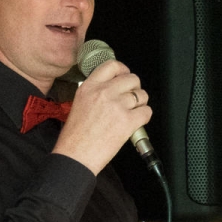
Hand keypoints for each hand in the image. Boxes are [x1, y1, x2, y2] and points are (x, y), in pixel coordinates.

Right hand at [52, 60, 151, 174]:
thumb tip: (113, 88)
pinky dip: (144, 116)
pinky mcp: (127, 121)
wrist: (75, 156)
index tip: (125, 76)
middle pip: (132, 79)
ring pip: (141, 95)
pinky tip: (136, 121)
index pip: (112, 65)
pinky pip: (146, 111)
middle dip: (134, 88)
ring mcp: (117, 106)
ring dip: (140, 103)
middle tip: (131, 98)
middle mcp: (104, 92)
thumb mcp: (79, 104)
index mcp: (89, 87)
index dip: (123, 70)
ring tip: (132, 112)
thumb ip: (95, 92)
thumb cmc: (74, 137)